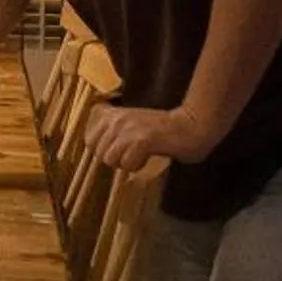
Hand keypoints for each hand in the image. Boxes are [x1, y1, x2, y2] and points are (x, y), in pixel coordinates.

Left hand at [82, 102, 210, 171]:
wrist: (192, 125)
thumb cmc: (164, 129)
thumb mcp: (132, 122)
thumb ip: (114, 131)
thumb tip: (98, 150)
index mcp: (113, 114)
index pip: (89, 139)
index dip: (102, 150)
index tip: (118, 151)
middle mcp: (118, 119)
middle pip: (99, 152)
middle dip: (114, 159)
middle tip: (133, 155)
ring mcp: (129, 129)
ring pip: (110, 159)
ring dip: (125, 163)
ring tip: (141, 156)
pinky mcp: (142, 140)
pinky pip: (126, 164)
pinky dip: (137, 166)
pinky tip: (148, 158)